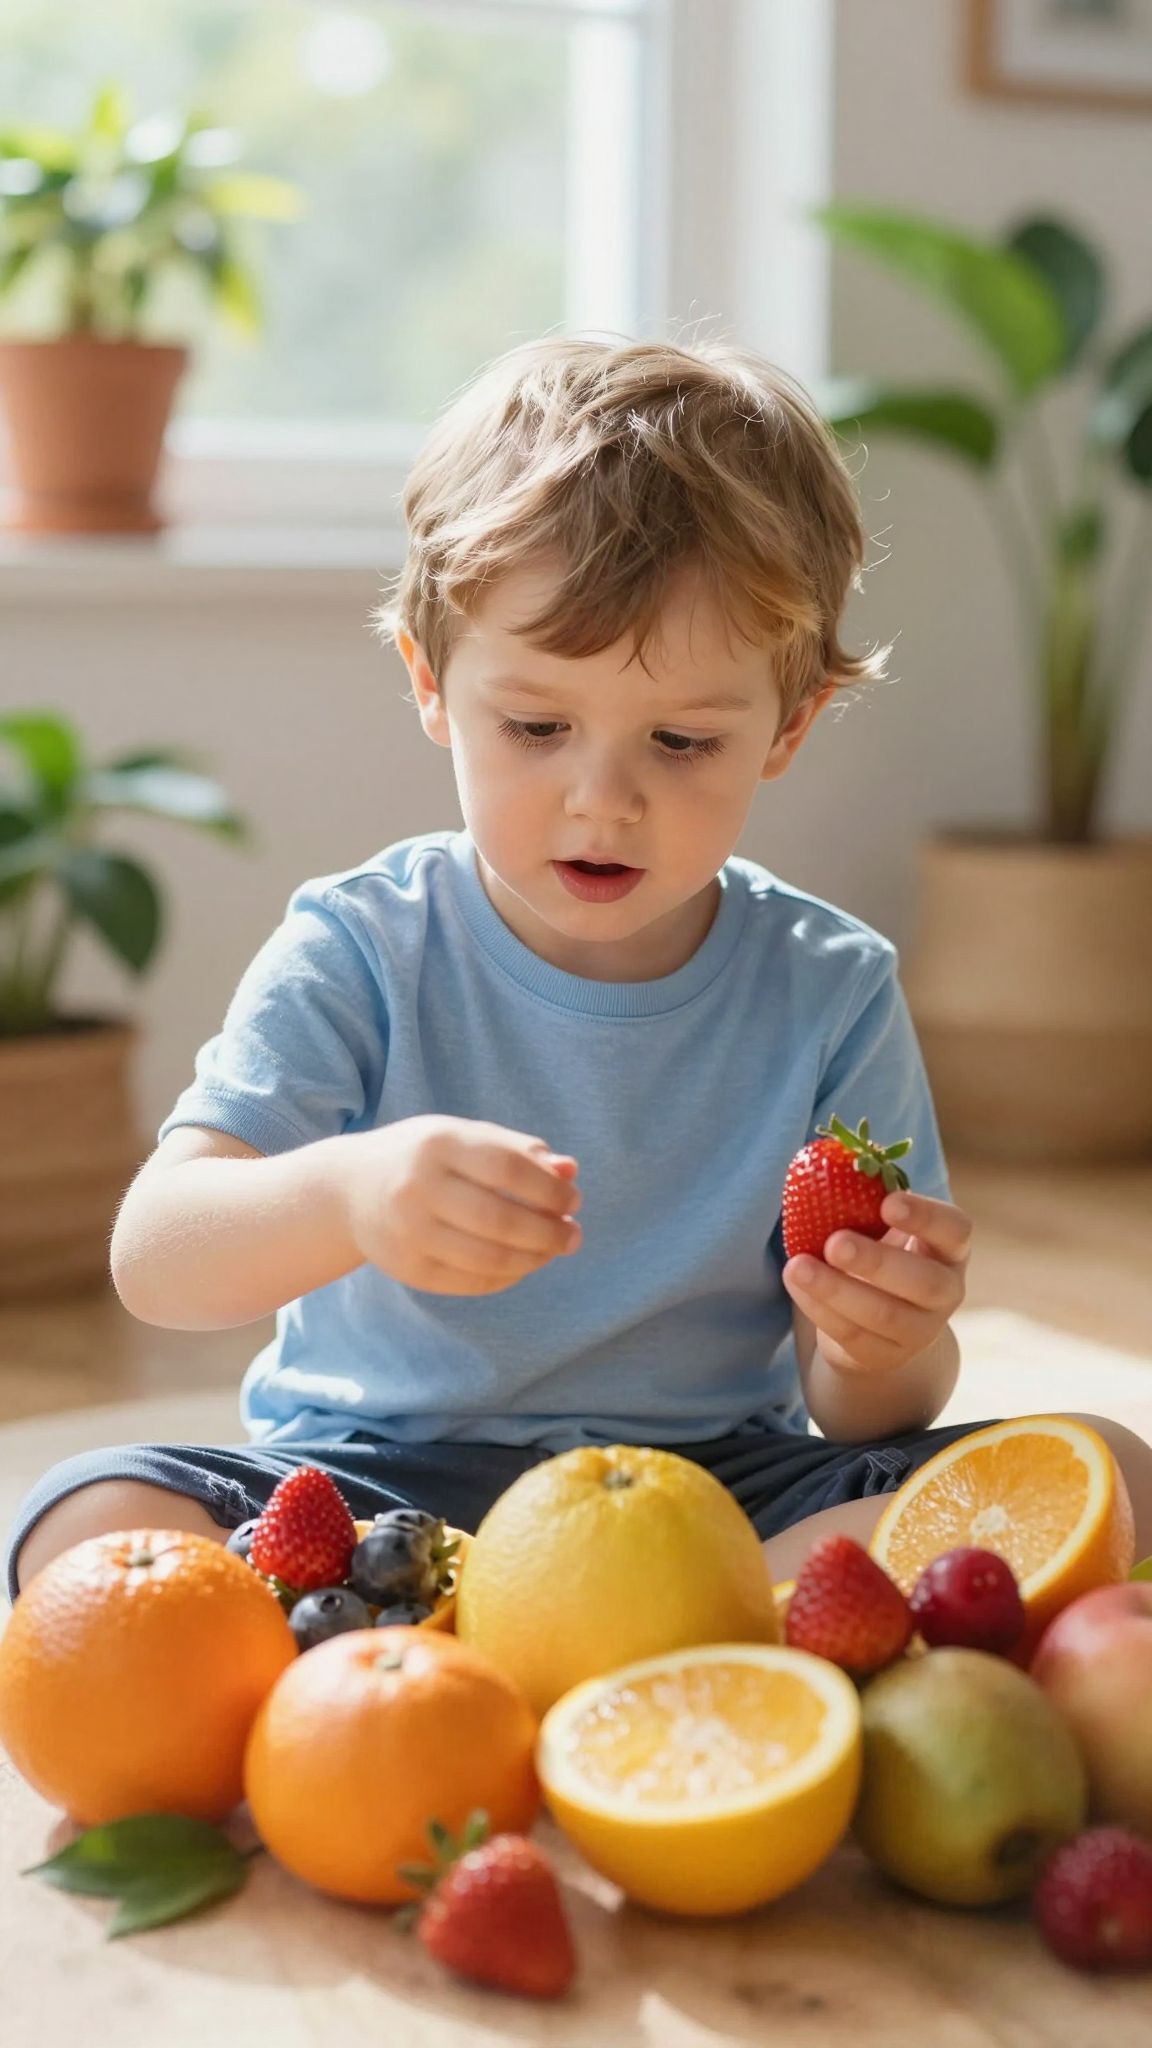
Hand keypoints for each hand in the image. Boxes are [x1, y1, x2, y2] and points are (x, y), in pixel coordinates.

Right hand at [343, 1115, 581, 1295]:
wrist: (349, 1189)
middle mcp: (418, 1188)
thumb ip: (518, 1150)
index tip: (574, 1200)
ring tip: (553, 1250)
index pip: (508, 1169)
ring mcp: (409, 1232)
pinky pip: (470, 1282)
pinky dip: (506, 1277)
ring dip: (533, 1259)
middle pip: (500, 1220)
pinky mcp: (406, 1268)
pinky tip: (522, 1264)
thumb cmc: (424, 1157)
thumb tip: (569, 1171)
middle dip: (549, 1232)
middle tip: (573, 1235)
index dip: (549, 1189)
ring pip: (488, 1259)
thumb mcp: (465, 1137)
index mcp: (438, 1144)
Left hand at [782, 1191, 970, 1374]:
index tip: (888, 1203)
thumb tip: (822, 1161)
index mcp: (949, 1249)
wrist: (876, 1324)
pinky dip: (819, 1308)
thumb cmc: (879, 1253)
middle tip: (835, 1242)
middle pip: (924, 1282)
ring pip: (883, 1315)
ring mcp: (919, 1331)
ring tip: (798, 1267)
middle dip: (877, 1261)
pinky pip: (851, 1335)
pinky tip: (795, 1283)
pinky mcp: (883, 1356)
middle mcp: (945, 1292)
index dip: (927, 1217)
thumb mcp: (879, 1228)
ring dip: (836, 1289)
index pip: (956, 1230)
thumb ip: (864, 1200)